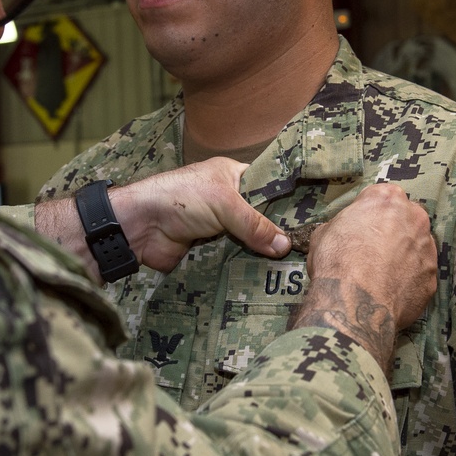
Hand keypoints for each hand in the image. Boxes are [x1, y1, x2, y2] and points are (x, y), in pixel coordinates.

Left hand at [108, 157, 291, 272]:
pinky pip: (235, 258)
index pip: (268, 184)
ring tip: (295, 268)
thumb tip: (285, 246)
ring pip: (250, 240)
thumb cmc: (181, 199)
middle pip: (261, 217)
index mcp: (233, 175)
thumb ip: (255, 224)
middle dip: (278, 232)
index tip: (314, 216)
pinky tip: (269, 279)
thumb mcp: (224, 203)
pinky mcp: (210, 249)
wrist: (141, 226)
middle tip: (308, 249)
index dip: (289, 198)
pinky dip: (246, 266)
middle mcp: (228, 199)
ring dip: (263, 253)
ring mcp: (219, 226)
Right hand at [292, 183, 436, 369]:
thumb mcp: (323, 233)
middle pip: (406, 218)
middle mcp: (414, 217)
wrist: (355, 303)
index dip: (368, 213)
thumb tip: (345, 233)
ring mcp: (428, 248)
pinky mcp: (433, 277)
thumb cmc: (335, 261)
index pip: (381, 196)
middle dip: (393, 230)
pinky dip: (409, 279)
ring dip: (403, 254)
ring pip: (417, 245)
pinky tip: (390, 290)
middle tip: (372, 249)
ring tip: (382, 274)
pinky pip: (420, 273)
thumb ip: (342, 225)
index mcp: (386, 198)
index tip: (359, 226)